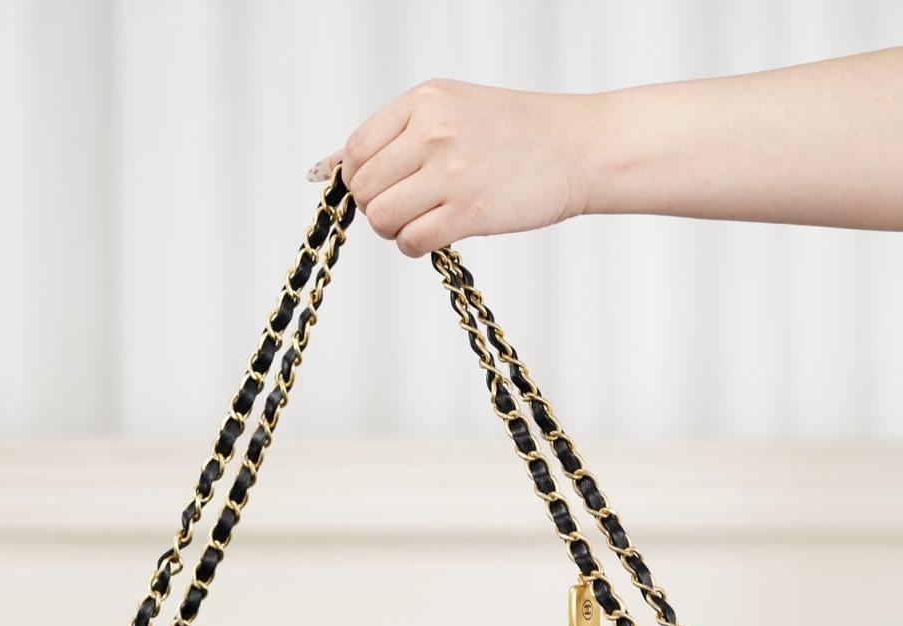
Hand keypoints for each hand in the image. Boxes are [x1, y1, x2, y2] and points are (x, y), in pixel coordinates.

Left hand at [310, 80, 590, 256]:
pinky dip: (415, 247)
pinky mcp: (470, 212)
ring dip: (395, 231)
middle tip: (406, 209)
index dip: (359, 179)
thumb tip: (325, 168)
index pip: (357, 149)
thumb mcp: (452, 111)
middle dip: (377, 207)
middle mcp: (433, 132)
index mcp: (425, 101)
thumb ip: (395, 135)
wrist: (578, 148)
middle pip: (365, 189)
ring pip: (382, 218)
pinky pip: (412, 241)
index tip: (381, 188)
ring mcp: (452, 172)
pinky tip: (436, 237)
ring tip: (422, 222)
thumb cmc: (517, 134)